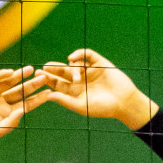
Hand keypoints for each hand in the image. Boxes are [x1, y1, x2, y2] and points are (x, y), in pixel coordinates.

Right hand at [0, 66, 48, 152]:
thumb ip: (12, 121)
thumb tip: (24, 110)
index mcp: (7, 113)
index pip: (26, 104)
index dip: (38, 98)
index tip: (50, 93)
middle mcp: (2, 101)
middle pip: (21, 91)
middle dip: (32, 84)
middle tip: (45, 77)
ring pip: (9, 82)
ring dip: (19, 76)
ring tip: (31, 69)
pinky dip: (1, 75)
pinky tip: (10, 72)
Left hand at [43, 49, 157, 128]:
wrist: (123, 102)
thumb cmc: (102, 108)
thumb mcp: (81, 106)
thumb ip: (65, 100)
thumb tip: (48, 95)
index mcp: (74, 91)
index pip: (58, 84)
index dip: (48, 79)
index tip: (38, 76)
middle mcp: (80, 80)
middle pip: (63, 72)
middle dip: (53, 69)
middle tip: (44, 67)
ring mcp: (89, 71)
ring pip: (74, 64)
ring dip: (70, 67)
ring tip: (70, 72)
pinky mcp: (99, 63)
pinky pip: (87, 55)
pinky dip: (79, 54)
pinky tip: (72, 58)